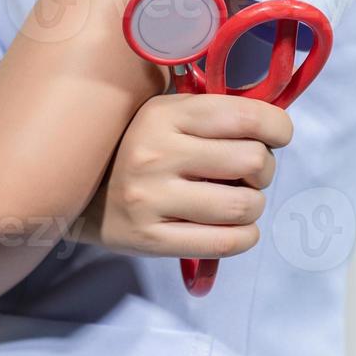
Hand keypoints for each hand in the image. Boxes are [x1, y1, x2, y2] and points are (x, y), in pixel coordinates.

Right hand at [81, 93, 292, 258]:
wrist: (77, 194)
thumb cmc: (140, 148)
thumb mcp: (167, 115)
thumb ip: (214, 114)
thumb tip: (274, 125)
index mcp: (166, 114)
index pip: (246, 116)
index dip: (278, 127)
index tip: (277, 136)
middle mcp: (156, 154)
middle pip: (253, 161)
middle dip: (263, 169)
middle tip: (248, 174)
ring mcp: (151, 199)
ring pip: (245, 205)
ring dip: (254, 205)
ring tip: (237, 201)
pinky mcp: (150, 239)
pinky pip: (227, 242)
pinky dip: (245, 236)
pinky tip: (236, 228)